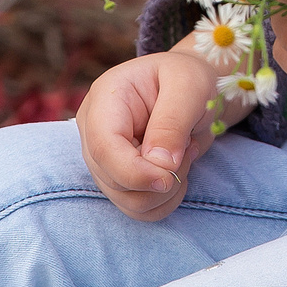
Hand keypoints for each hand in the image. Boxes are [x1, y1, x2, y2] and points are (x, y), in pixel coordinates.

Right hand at [76, 46, 219, 220]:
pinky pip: (138, 209)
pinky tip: (177, 171)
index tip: (169, 178)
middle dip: (161, 178)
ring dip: (166, 191)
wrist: (191, 89)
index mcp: (105, 100)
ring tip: (184, 155)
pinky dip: (165, 200)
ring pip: (127, 201)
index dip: (134, 172)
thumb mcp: (189, 86)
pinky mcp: (118, 179)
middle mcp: (95, 132)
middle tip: (189, 148)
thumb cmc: (188, 78)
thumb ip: (172, 122)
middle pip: (114, 181)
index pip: (104, 148)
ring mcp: (103, 160)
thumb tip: (159, 165)